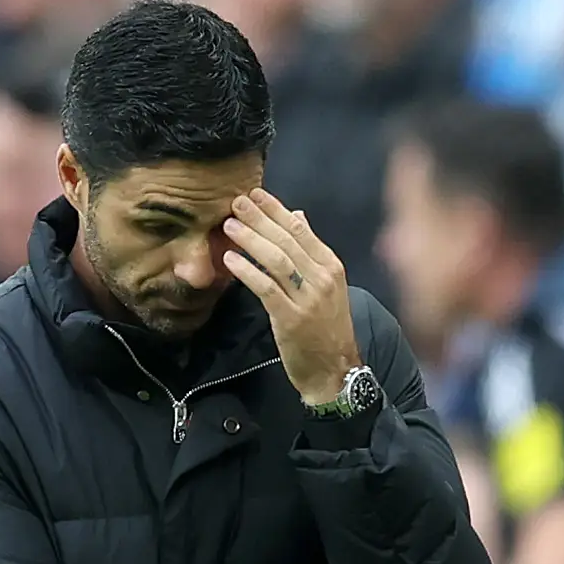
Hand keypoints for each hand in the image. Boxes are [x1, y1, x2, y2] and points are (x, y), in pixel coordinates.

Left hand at [222, 190, 361, 404]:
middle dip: (260, 218)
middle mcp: (322, 278)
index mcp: (330, 266)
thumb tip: (297, 215)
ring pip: (276, 260)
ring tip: (229, 225)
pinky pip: (266, 288)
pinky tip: (230, 260)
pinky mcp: (291, 318)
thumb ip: (310, 250)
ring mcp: (308, 298)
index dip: (276, 209)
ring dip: (251, 240)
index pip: (301, 229)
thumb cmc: (326, 327)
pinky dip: (247, 271)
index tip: (255, 193)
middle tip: (236, 202)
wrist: (334, 370)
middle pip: (287, 240)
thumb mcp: (326, 285)